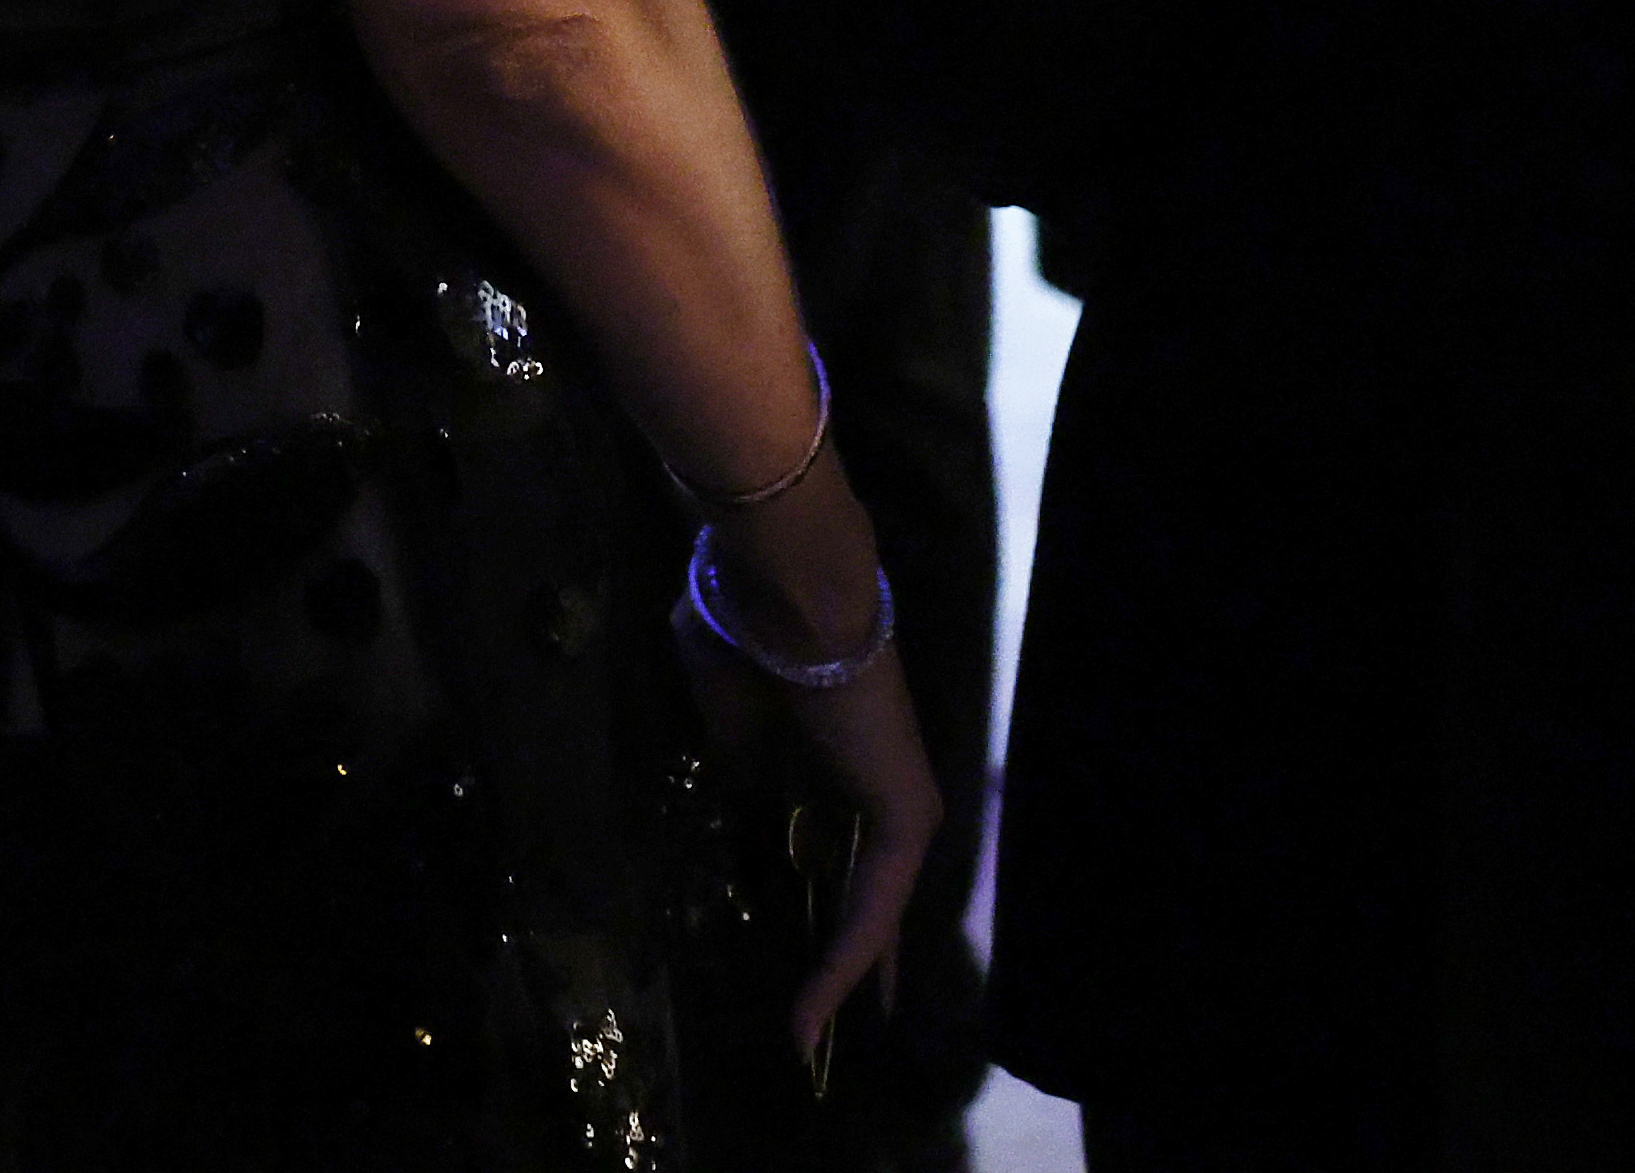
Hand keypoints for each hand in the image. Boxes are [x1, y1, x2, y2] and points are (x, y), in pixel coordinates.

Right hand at [674, 567, 941, 1073]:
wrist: (789, 589)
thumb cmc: (748, 629)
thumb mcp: (729, 709)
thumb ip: (747, 758)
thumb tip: (754, 795)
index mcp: (833, 752)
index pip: (833, 845)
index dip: (813, 895)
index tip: (792, 939)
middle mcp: (877, 782)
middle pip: (867, 892)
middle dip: (852, 961)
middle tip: (828, 1026)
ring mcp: (900, 803)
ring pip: (871, 911)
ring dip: (840, 980)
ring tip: (807, 1045)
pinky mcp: (906, 820)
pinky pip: (870, 908)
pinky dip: (841, 965)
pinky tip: (809, 1017)